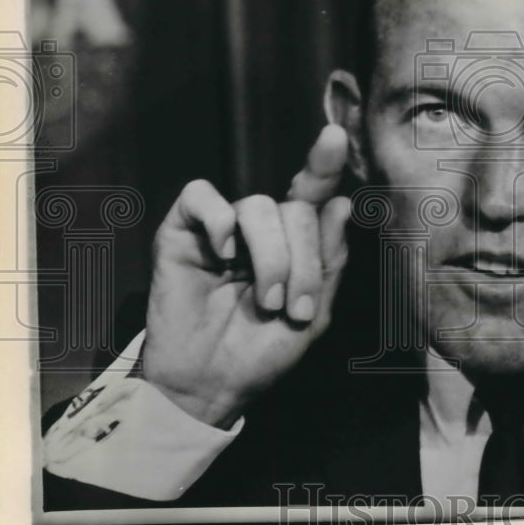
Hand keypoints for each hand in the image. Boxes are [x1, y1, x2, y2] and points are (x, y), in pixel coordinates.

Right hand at [141, 124, 351, 427]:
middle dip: (303, 260)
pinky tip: (224, 255)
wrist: (211, 387)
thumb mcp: (314, 312)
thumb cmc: (262, 352)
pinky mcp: (183, 231)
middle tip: (293, 309)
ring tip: (268, 301)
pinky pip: (203, 197)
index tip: (334, 137)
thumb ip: (328, 260)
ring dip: (271, 257)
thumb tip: (340, 203)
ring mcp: (222, 227)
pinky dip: (219, 221)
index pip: (312, 193)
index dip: (324, 163)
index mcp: (295, 242)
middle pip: (296, 208)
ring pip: (258, 207)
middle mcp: (262, 227)